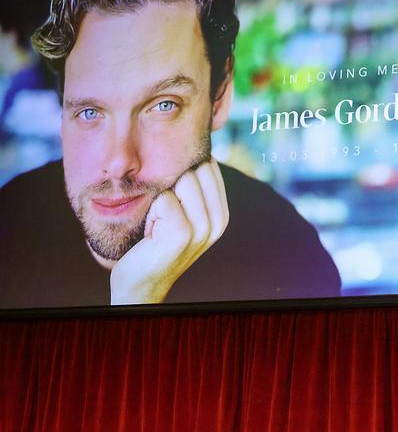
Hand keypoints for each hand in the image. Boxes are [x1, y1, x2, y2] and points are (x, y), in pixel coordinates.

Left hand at [110, 159, 228, 304]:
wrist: (140, 283)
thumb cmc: (155, 242)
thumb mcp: (182, 214)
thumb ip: (194, 187)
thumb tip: (193, 149)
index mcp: (222, 215)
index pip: (209, 165)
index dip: (183, 172)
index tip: (174, 201)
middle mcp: (218, 222)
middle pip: (196, 169)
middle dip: (172, 184)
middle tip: (164, 215)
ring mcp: (202, 229)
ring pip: (181, 180)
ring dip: (160, 199)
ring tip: (159, 223)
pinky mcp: (182, 233)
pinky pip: (163, 199)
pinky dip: (150, 213)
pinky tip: (152, 233)